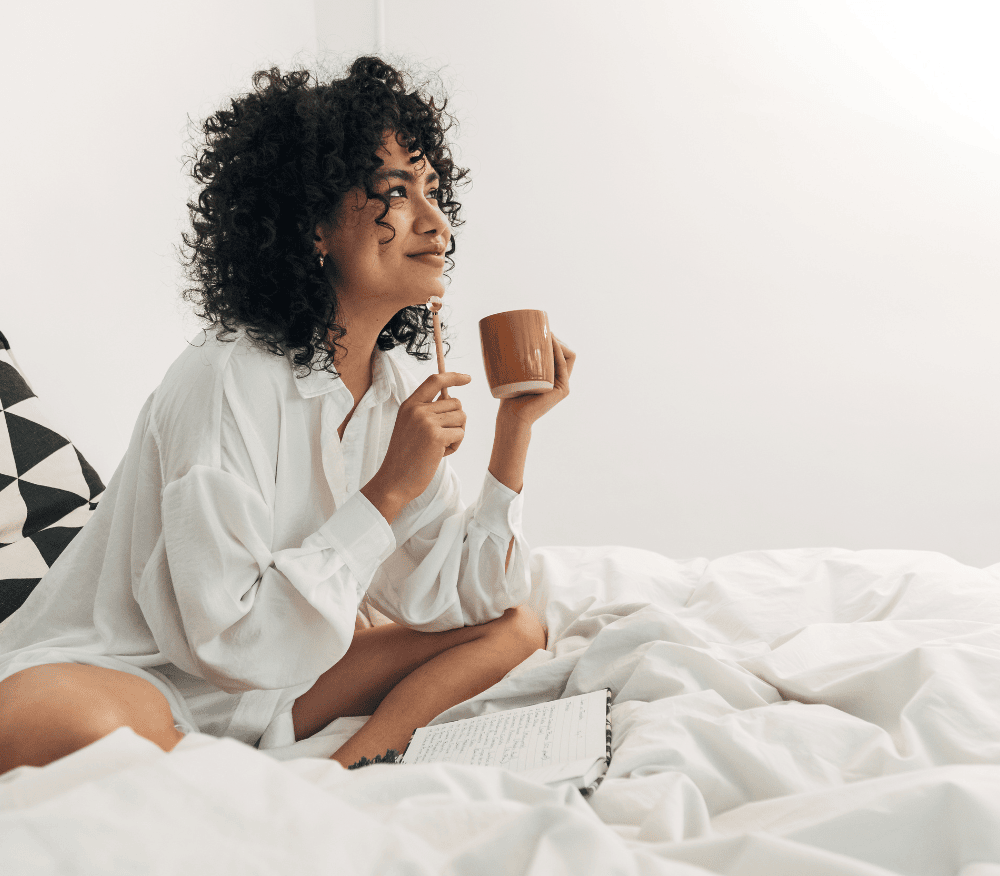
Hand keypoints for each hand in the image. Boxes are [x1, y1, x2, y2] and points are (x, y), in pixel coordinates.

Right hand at [376, 371, 471, 505]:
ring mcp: (426, 422)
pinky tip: (439, 454)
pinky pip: (461, 433)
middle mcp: (417, 409)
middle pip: (456, 403)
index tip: (468, 378)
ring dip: (456, 434)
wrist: (395, 480)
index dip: (454, 376)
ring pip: (461, 418)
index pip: (435, 380)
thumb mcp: (410, 426)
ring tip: (438, 447)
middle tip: (439, 439)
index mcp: (409, 405)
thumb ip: (427, 411)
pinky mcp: (436, 436)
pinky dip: (455, 445)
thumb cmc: (406, 456)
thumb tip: (453, 399)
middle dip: (455, 421)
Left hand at [496, 334, 574, 426]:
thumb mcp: (514, 374)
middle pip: (565, 351)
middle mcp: (560, 379)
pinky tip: (550, 342)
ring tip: (545, 332)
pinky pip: (563, 364)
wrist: (512, 416)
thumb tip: (503, 339)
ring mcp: (563, 384)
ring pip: (567, 355)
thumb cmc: (509, 396)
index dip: (553, 340)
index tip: (538, 331)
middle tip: (541, 330)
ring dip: (558, 341)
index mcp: (551, 376)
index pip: (558, 352)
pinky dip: (558, 351)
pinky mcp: (563, 389)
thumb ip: (516, 360)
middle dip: (556, 338)